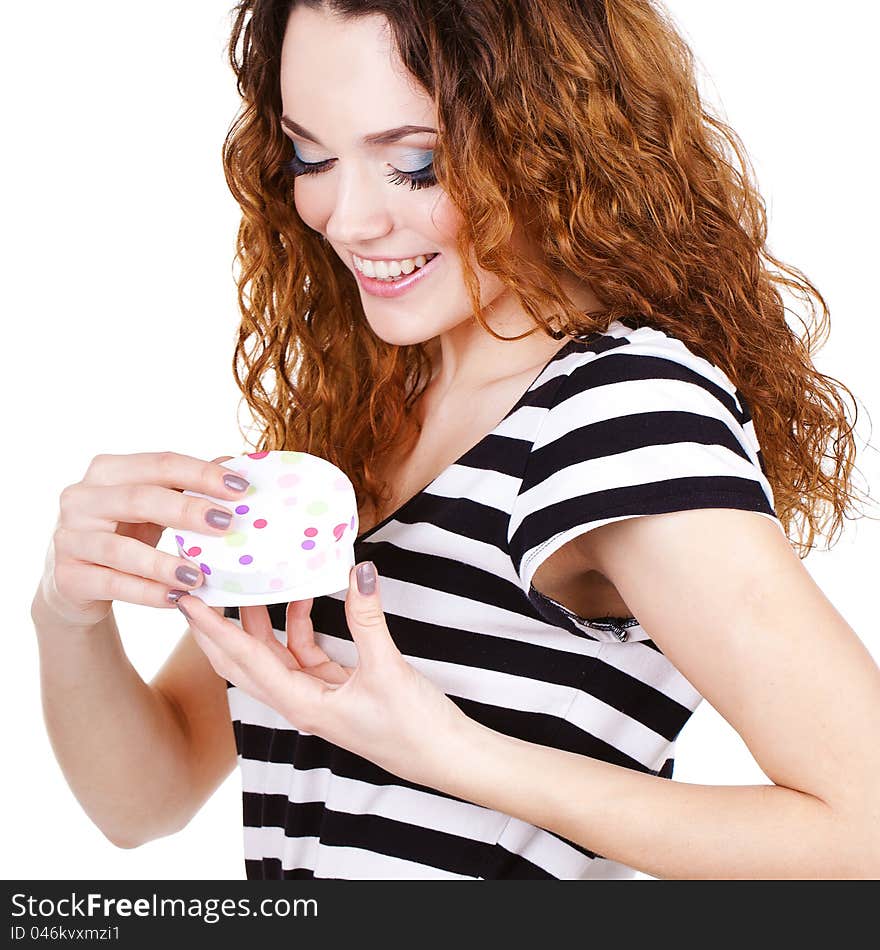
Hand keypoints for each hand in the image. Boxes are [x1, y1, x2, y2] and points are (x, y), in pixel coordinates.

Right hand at [33, 452, 247, 628]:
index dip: (202, 473)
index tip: (241, 488)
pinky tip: (176, 598)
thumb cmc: (125, 533)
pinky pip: (112, 584)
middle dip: (187, 511)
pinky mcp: (67, 576)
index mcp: (108, 471)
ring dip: (164, 563)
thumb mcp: (153, 507)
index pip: (160, 464)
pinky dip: (147, 592)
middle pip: (140, 499)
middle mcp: (81, 498)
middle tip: (227, 524)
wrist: (76, 581)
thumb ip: (186, 486)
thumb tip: (233, 463)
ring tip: (199, 575)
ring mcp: (69, 538)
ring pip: (121, 549)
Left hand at [177, 561, 470, 788]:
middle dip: (219, 627)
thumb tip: (358, 571)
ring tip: (251, 583)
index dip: (213, 627)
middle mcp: (298, 703)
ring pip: (271, 655)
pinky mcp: (333, 689)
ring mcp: (315, 697)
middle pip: (243, 661)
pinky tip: (306, 600)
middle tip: (202, 588)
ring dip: (260, 622)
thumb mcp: (387, 668)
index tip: (186, 598)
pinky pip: (303, 653)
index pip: (244, 659)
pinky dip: (299, 626)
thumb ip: (367, 618)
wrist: (444, 756)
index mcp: (300, 704)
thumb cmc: (412, 726)